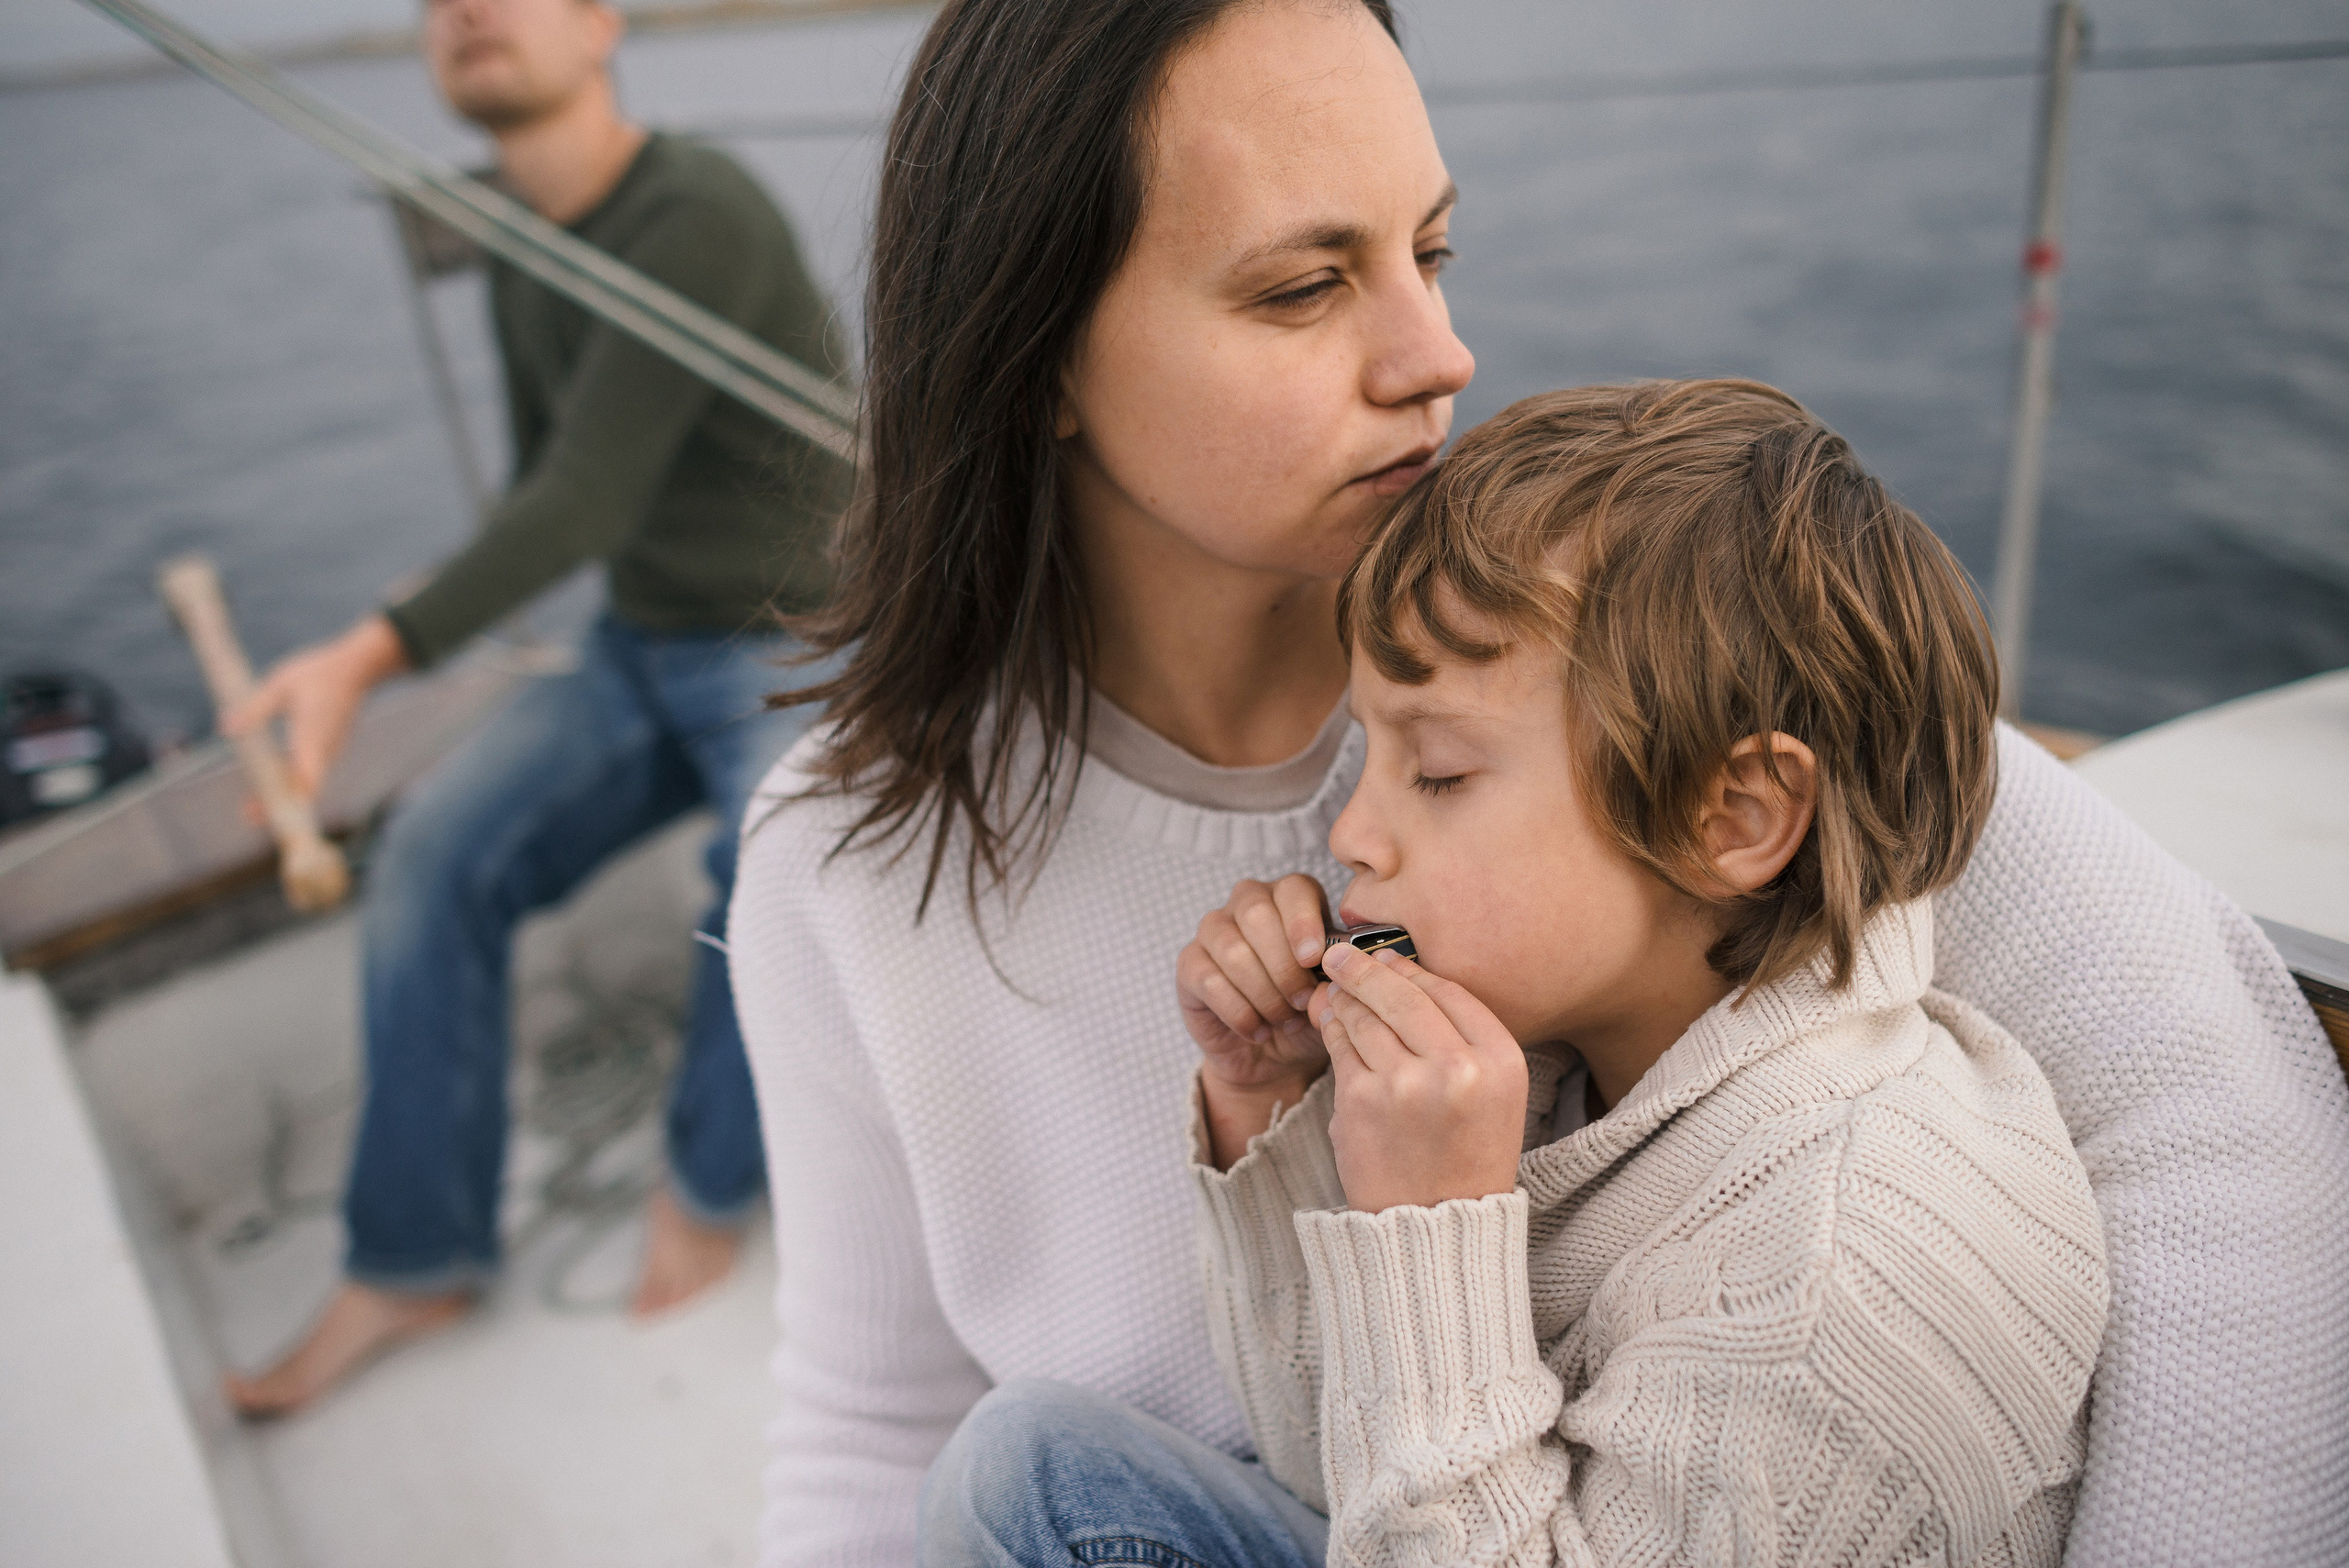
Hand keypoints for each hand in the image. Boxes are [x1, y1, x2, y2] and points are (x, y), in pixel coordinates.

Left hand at [223, 614, 408, 801]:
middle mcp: (325, 751)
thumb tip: (226, 728)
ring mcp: (329, 752)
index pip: (305, 781)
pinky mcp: (328, 749)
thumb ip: (255, 709)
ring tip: (251, 806)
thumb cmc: (318, 673)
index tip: (263, 813)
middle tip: (247, 815)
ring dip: (282, 795)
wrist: (357, 668)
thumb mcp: (281, 684)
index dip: (286, 801)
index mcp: (313, 736)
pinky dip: (290, 782)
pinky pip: (309, 772)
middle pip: (303, 789)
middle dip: (277, 805)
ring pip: (307, 782)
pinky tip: (268, 783)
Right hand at [1176, 875, 1333, 1167]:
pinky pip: (1209, 979)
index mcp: (1291, 898)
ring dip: (1263, 992)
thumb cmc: (1311, 1012)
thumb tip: (1341, 964)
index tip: (1313, 959)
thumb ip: (1339, 972)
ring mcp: (1213, 931)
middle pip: (1257, 914)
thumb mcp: (1335, 991)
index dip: (1303, 922)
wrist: (1275, 1055)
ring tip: (1284, 1019)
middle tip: (1302, 1001)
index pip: (1294, 889)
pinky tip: (1258, 1031)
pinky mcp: (1190, 964)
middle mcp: (1248, 904)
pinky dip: (1239, 1012)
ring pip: (1232, 949)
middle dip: (1283, 965)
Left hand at [1314, 942, 1526, 1212]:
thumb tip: (1397, 974)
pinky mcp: (1361, 1101)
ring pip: (1364, 1016)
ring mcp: (1406, 1084)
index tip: (1389, 957)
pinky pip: (1341, 1047)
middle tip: (1340, 954)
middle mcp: (1458, 1067)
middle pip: (1403, 994)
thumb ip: (1458, 1039)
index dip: (1412, 969)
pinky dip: (1332, 1030)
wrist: (1433, 1227)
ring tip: (1334, 990)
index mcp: (1501, 1061)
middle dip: (1366, 968)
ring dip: (1344, 998)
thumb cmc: (1463, 1158)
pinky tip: (1329, 1022)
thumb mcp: (1492, 1096)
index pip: (1450, 992)